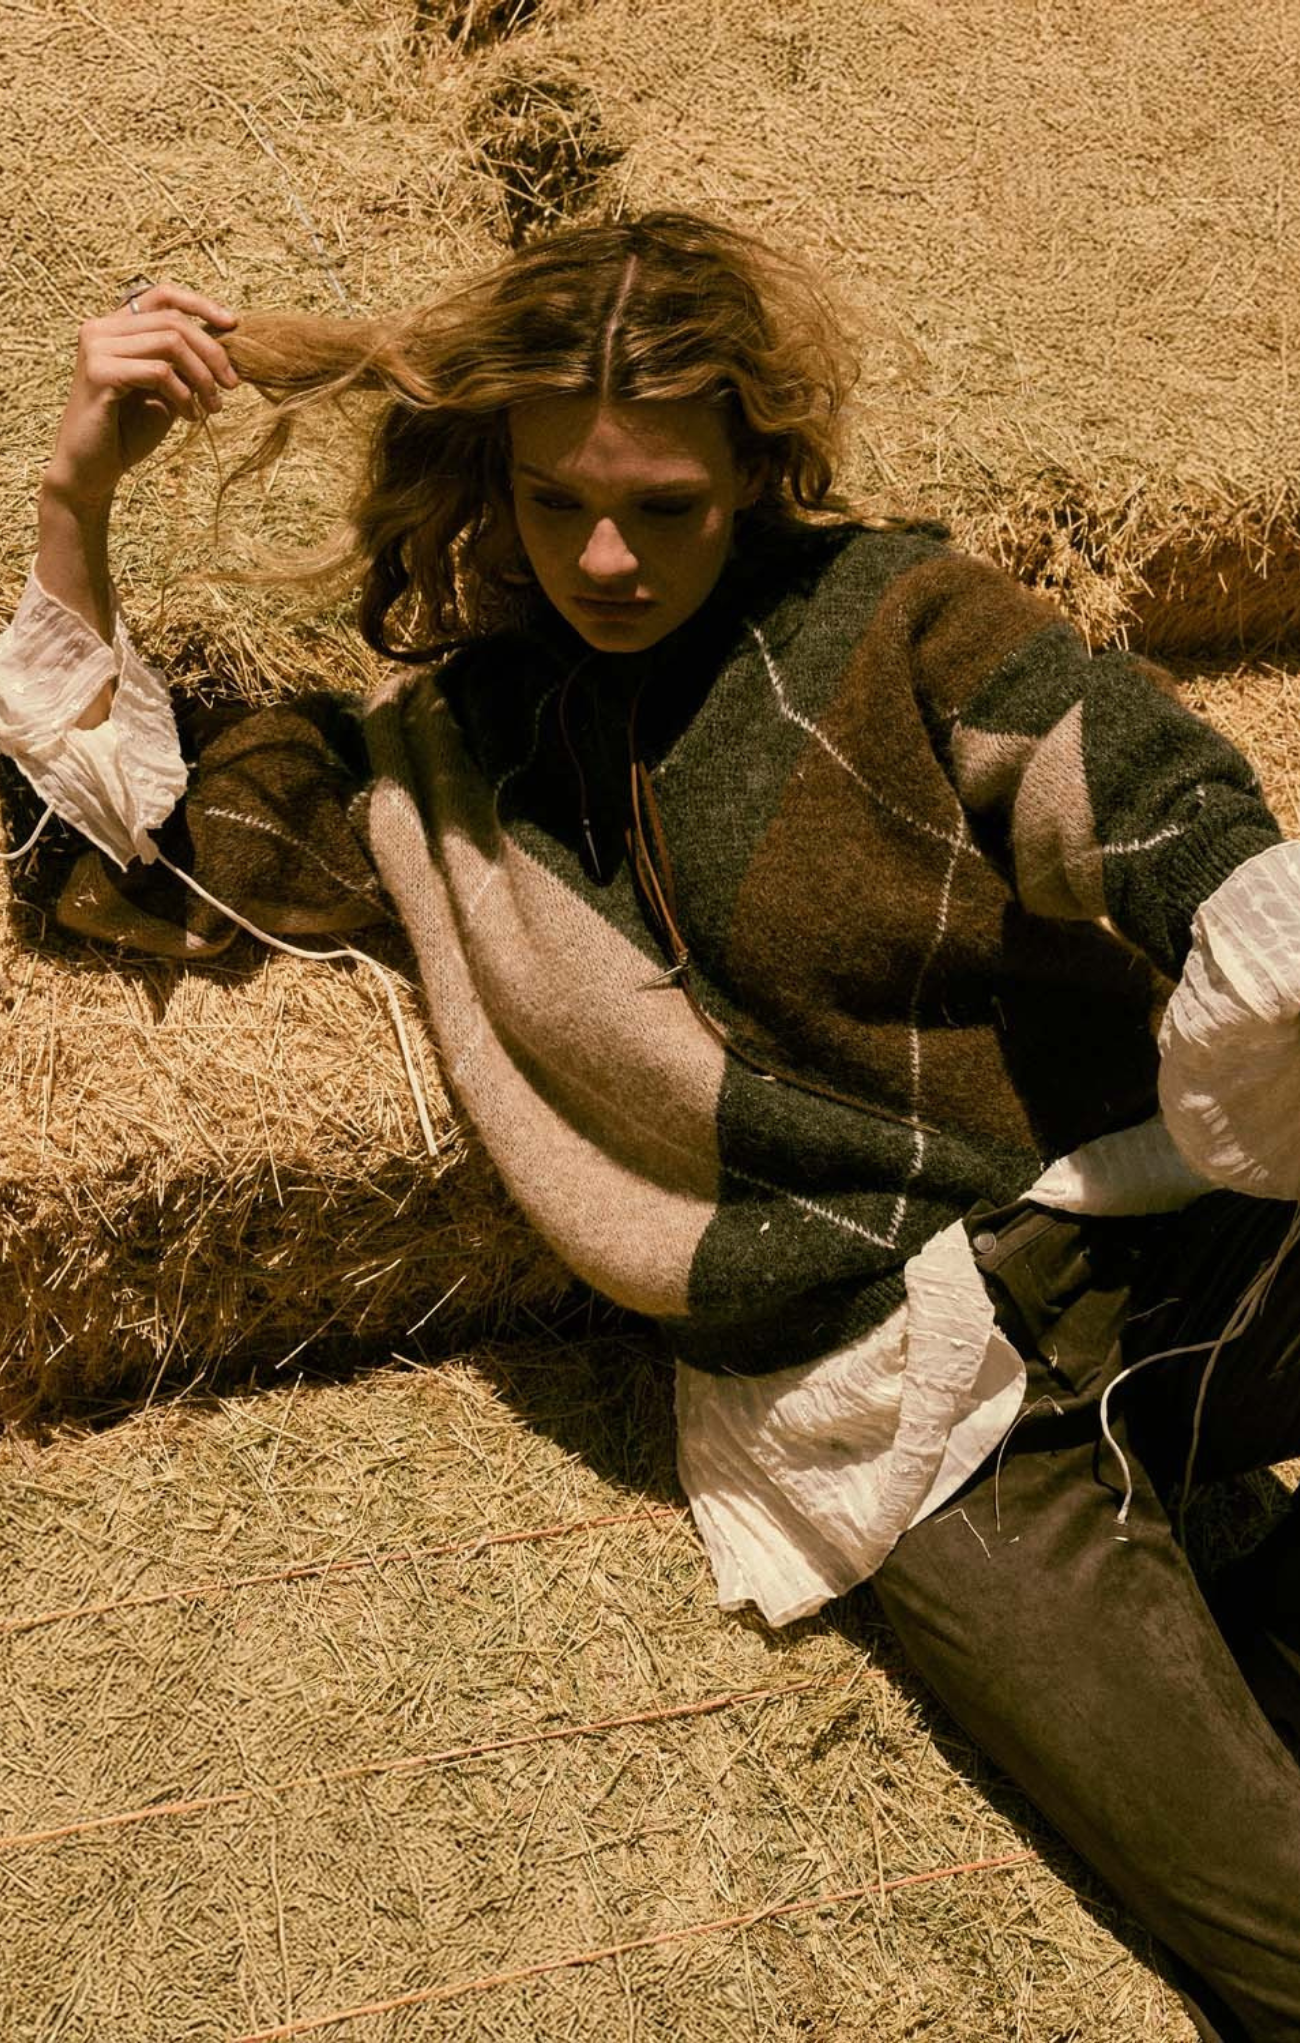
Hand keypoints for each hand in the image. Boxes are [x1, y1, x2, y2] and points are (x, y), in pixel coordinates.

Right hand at [42, 282, 239, 510]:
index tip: (233, 325)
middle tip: (232, 385)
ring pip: (171, 343)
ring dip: (203, 377)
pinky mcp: (99, 373)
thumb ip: (183, 363)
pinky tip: (190, 417)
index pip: (161, 295)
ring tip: (213, 407)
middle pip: (174, 321)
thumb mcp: (165, 390)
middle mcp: (100, 329)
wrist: (92, 470)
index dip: (200, 304)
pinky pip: (160, 372)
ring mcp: (96, 348)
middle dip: (213, 353)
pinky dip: (183, 395)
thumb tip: (225, 341)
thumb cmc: (129, 431)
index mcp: (115, 327)